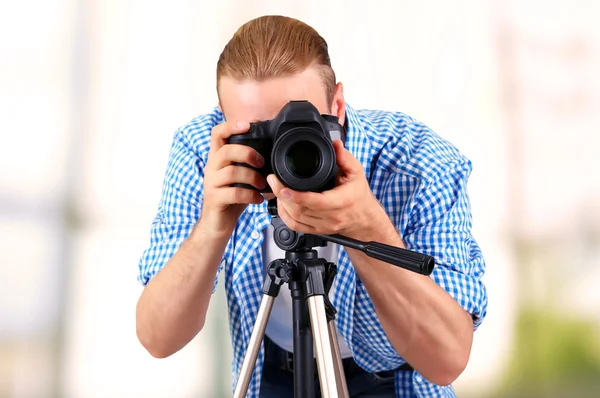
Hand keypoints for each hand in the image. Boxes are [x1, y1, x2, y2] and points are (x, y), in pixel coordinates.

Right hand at [200, 120, 266, 236]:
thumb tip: (272, 154)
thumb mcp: (240, 178)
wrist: (216, 225)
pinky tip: (258, 199)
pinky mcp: (215, 199)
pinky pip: (235, 193)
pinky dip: (251, 195)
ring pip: (232, 172)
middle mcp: (211, 168)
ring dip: (253, 177)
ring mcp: (211, 184)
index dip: (230, 126)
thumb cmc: (231, 199)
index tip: (247, 125)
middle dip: (248, 153)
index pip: (216, 134)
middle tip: (262, 162)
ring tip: (263, 185)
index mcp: (217, 159)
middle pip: (226, 150)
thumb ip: (248, 165)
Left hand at [266, 140, 391, 239]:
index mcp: (342, 201)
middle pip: (300, 210)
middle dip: (282, 195)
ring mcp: (322, 226)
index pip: (316, 202)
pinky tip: (281, 204)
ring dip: (282, 204)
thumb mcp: (356, 173)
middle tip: (273, 180)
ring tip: (276, 188)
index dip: (296, 195)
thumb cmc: (359, 195)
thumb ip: (345, 158)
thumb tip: (335, 144)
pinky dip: (284, 215)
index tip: (282, 186)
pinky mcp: (316, 231)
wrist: (363, 219)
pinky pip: (295, 226)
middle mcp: (331, 217)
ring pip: (295, 219)